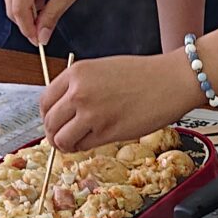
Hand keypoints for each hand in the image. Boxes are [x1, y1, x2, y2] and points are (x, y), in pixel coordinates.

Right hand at [2, 0, 99, 47]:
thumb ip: (52, 17)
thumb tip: (41, 38)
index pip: (19, 8)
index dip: (28, 29)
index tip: (39, 42)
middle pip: (12, 7)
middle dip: (28, 22)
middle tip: (45, 31)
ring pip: (12, 3)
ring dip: (28, 12)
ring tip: (50, 5)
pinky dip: (28, 2)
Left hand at [40, 52, 199, 152]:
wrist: (172, 79)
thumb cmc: (144, 74)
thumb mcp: (103, 70)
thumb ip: (81, 86)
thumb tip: (64, 110)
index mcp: (76, 73)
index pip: (45, 101)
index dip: (48, 116)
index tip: (54, 122)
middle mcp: (79, 92)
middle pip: (50, 122)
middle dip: (54, 134)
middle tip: (64, 137)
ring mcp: (91, 112)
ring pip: (61, 139)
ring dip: (67, 145)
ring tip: (78, 142)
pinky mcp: (106, 131)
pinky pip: (83, 146)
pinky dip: (84, 148)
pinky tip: (94, 140)